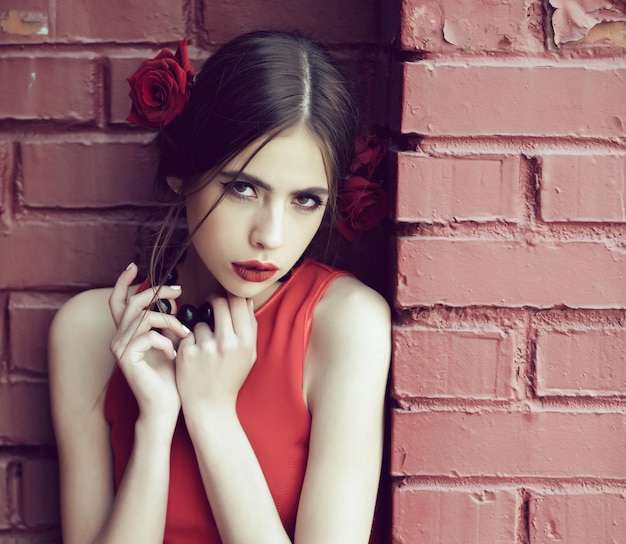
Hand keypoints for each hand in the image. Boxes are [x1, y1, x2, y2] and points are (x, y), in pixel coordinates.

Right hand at [108, 263, 188, 428]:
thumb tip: (173, 298)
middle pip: (132, 302)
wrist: (165, 406)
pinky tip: (175, 355)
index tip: (136, 266)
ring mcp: (119, 347)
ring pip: (144, 317)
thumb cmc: (171, 375)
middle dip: (157, 292)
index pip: (119, 301)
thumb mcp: (171, 341)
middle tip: (179, 291)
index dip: (123, 282)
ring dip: (170, 322)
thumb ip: (166, 321)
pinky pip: (148, 336)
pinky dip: (166, 342)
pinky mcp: (125, 358)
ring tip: (186, 334)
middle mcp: (118, 337)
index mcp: (128, 332)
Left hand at [176, 294, 256, 416]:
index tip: (227, 297)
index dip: (231, 295)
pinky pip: (187, 335)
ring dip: (202, 329)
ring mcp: (205, 348)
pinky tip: (194, 357)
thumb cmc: (231, 379)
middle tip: (211, 306)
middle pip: (218, 302)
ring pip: (201, 321)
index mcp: (246, 342)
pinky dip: (189, 342)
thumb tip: (246, 300)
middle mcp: (227, 342)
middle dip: (214, 301)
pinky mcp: (186, 353)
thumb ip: (250, 328)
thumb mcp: (249, 356)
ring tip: (205, 348)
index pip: (238, 301)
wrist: (210, 407)